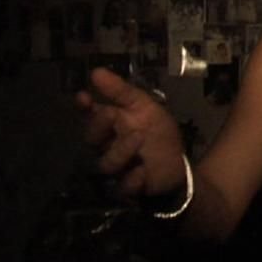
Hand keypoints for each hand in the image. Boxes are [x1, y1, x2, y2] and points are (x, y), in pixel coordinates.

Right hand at [74, 67, 185, 197]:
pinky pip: (124, 187)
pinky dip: (133, 178)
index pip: (89, 116)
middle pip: (91, 139)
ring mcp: (117, 169)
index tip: (83, 97)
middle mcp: (107, 147)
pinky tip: (143, 170)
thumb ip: (121, 92)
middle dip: (99, 126)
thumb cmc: (157, 133)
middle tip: (113, 114)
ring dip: (121, 150)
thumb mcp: (144, 107)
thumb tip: (96, 72)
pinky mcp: (129, 189)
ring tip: (138, 137)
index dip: (83, 107)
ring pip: (106, 163)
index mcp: (110, 126)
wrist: (177, 164)